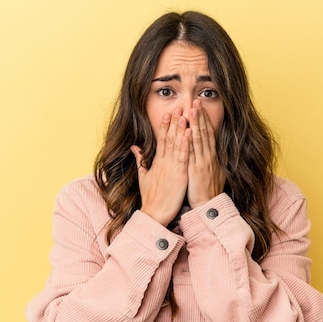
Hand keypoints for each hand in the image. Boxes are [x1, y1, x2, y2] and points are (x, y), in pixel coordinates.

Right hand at [131, 109, 190, 226]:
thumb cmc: (151, 198)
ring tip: (184, 115)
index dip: (165, 126)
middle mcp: (164, 162)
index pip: (161, 140)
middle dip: (173, 122)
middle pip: (168, 138)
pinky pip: (182, 158)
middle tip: (178, 107)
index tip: (168, 113)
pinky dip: (185, 145)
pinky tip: (188, 134)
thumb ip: (140, 161)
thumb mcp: (143, 177)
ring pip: (176, 145)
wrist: (154, 214)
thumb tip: (134, 147)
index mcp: (157, 162)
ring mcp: (171, 168)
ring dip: (180, 129)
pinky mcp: (179, 175)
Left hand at [186, 100, 224, 207]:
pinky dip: (189, 142)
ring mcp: (202, 163)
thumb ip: (210, 161)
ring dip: (195, 124)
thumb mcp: (212, 173)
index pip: (208, 134)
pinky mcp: (195, 171)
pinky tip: (186, 132)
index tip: (199, 108)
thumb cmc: (207, 191)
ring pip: (198, 140)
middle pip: (204, 133)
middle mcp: (208, 157)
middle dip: (200, 117)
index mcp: (211, 157)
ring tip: (191, 111)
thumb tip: (211, 153)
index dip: (203, 120)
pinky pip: (191, 154)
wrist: (209, 207)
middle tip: (196, 102)